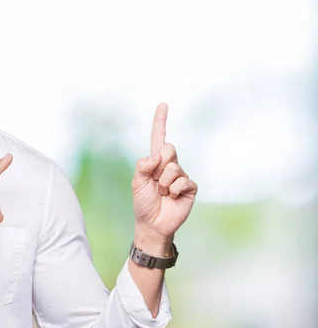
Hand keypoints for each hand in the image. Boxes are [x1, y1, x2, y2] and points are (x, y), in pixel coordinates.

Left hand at [131, 104, 196, 252]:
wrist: (152, 223)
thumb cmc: (143, 202)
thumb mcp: (137, 181)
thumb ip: (143, 165)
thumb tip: (157, 155)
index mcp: (155, 161)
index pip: (159, 137)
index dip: (160, 121)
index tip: (163, 104)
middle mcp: (170, 165)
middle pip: (169, 149)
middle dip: (160, 164)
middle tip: (155, 181)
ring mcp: (181, 175)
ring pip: (174, 168)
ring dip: (163, 183)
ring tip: (161, 193)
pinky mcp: (190, 187)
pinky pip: (182, 181)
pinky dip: (173, 190)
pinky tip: (171, 198)